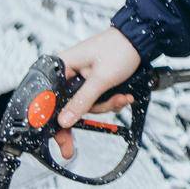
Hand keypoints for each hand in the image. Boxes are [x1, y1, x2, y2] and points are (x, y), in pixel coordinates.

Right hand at [52, 27, 141, 161]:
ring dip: (104, 105)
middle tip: (70, 148)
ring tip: (120, 98)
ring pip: (84, 105)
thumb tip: (63, 121)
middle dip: (82, 117)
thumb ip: (81, 101)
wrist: (141, 40)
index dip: (51, 120)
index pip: (47, 98)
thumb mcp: (101, 79)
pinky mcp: (92, 81)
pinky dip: (108, 101)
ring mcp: (80, 78)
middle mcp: (68, 72)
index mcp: (62, 66)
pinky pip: (95, 99)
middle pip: (64, 105)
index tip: (57, 138)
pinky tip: (122, 96)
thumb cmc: (120, 48)